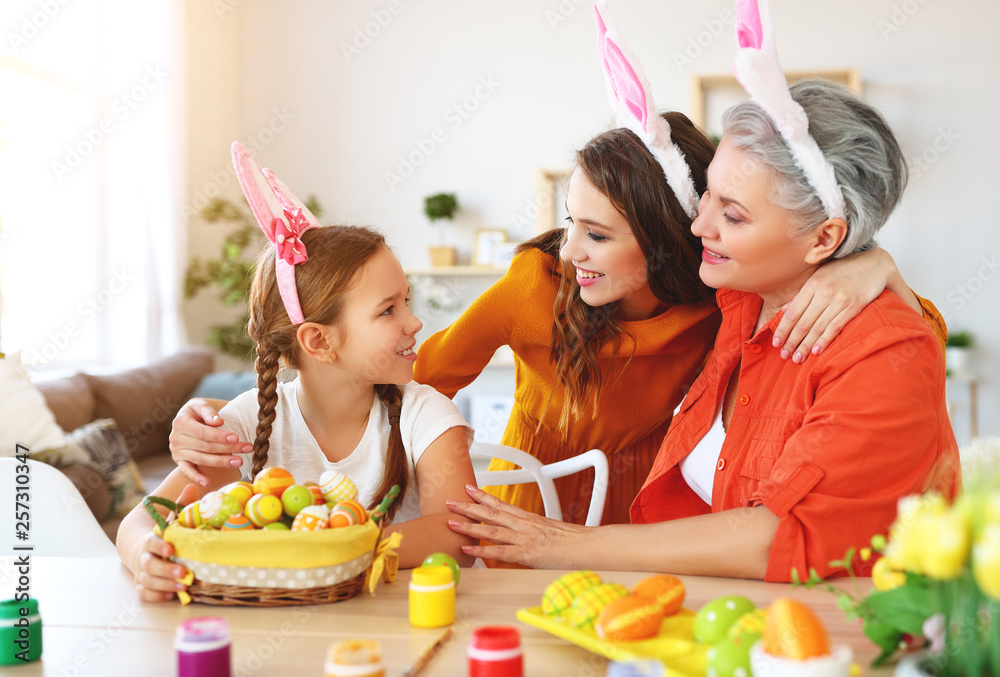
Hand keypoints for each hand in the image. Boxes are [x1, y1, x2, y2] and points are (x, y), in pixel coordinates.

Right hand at [132, 484, 197, 601]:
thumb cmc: (161, 533)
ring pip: (149, 581)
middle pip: (150, 565)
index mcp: (150, 540)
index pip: (151, 543)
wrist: (138, 547)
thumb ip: (181, 505)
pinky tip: (170, 597)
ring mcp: (142, 573)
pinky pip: (145, 593)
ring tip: (183, 587)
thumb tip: (193, 486)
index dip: (159, 546)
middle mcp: (144, 558)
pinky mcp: (143, 585)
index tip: (171, 549)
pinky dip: (156, 596)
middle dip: (166, 570)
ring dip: (165, 585)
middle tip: (183, 572)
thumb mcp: (169, 518)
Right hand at [169, 398, 248, 486]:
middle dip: (228, 448)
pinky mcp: (180, 461)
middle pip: (206, 447)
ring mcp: (177, 452)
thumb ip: (208, 412)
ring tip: (239, 461)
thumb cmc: (197, 412)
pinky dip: (197, 478)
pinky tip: (208, 483)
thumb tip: (218, 421)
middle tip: (247, 448)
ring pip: (201, 459)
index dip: (220, 436)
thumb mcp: (200, 405)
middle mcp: (176, 438)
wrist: (188, 419)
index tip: (236, 438)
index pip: (203, 432)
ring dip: (221, 462)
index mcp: (180, 422)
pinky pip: (187, 471)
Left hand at [445, 485, 586, 568]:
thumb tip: (525, 537)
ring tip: (451, 522)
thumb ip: (533, 533)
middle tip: (450, 500)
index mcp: (528, 519)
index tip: (469, 489)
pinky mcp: (526, 554)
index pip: (501, 504)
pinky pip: (500, 552)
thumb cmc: (573, 542)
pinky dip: (482, 551)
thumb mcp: (549, 532)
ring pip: (491, 530)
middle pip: (491, 513)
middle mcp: (523, 525)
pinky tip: (468, 550)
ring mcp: (524, 538)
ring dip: (469, 525)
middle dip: (468, 506)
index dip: (484, 496)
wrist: (588, 546)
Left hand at [774, 248, 893, 362]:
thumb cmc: (844, 270)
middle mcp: (824, 292)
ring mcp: (839, 299)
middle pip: (803, 322)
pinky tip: (816, 351)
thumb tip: (783, 310)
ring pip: (817, 327)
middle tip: (784, 355)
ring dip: (805, 346)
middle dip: (792, 341)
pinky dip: (824, 340)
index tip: (776, 343)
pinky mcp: (854, 305)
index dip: (782, 330)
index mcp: (812, 284)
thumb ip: (802, 294)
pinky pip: (836, 326)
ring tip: (797, 358)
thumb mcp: (819, 276)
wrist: (875, 263)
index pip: (792, 312)